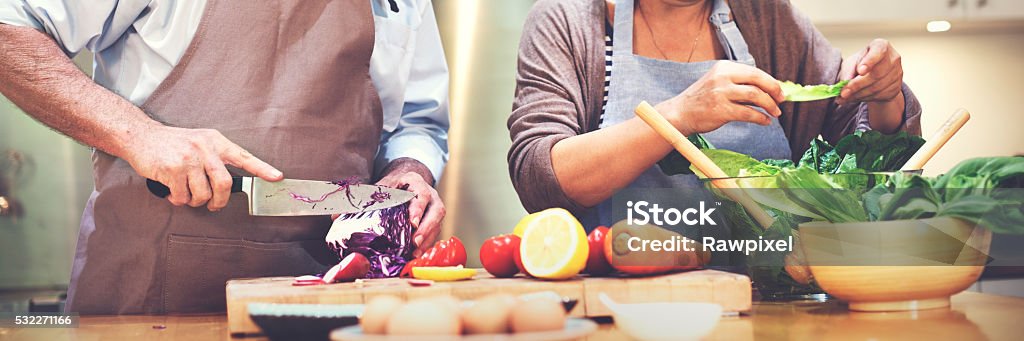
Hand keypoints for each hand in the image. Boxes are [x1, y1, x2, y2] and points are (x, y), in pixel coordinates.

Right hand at [124, 126, 282, 209]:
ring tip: (186, 193)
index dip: (262, 168)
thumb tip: (229, 184)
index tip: (277, 177)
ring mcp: (188, 158)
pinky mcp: (172, 169)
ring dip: (195, 201)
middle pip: (225, 184)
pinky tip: (172, 191)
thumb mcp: (199, 140)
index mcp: (215, 141)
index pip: (243, 156)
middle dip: (220, 201)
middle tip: (213, 205)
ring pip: (203, 194)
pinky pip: (183, 197)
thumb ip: (215, 157)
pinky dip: (178, 200)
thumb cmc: (172, 143)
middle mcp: (204, 148)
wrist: (140, 136)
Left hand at [370, 158, 444, 256]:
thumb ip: (369, 197)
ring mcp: (435, 210)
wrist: (409, 182)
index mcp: (418, 184)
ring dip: (426, 240)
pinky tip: (415, 255)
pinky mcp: (435, 222)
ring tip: (414, 253)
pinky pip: (434, 234)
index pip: (422, 195)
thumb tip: (341, 214)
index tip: (411, 223)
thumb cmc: (396, 185)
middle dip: (426, 228)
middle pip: (436, 212)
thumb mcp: (384, 186)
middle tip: (415, 242)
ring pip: (437, 225)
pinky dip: (425, 245)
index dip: (418, 209)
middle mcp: (432, 196)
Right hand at [657, 61, 783, 135]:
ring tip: (775, 113)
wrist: (680, 113)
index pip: (754, 71)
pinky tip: (765, 121)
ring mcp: (721, 93)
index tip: (779, 91)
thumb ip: (739, 84)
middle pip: (757, 80)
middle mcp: (722, 77)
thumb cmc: (702, 100)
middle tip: (781, 100)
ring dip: (770, 105)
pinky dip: (760, 118)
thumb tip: (768, 90)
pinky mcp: (721, 110)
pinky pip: (748, 113)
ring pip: (755, 96)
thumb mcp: (718, 83)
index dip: (770, 81)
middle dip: (774, 90)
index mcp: (724, 67)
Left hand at [837, 39, 903, 104]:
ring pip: (877, 87)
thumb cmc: (861, 64)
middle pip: (877, 74)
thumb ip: (848, 71)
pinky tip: (856, 97)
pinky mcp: (897, 87)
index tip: (860, 71)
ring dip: (859, 94)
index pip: (878, 52)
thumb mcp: (852, 63)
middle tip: (844, 92)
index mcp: (881, 46)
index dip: (869, 62)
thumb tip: (845, 82)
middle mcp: (893, 58)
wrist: (873, 75)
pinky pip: (880, 95)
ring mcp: (897, 73)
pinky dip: (865, 98)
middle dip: (858, 85)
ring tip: (846, 96)